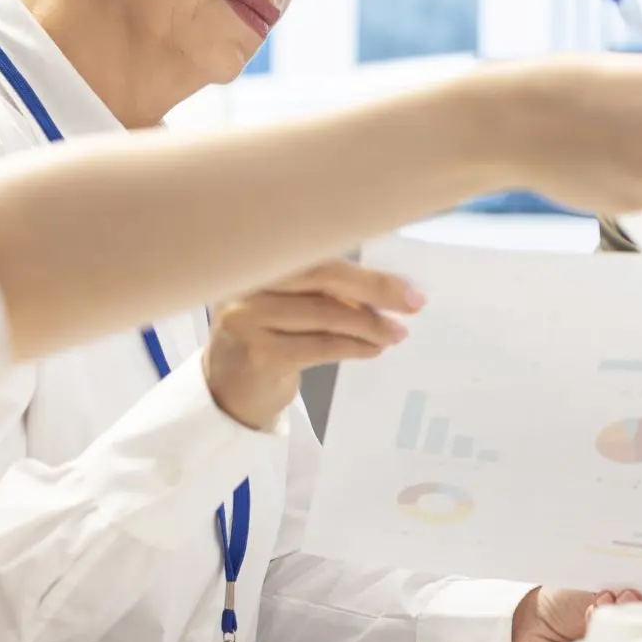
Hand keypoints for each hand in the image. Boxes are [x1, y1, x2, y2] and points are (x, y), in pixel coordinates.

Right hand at [202, 260, 420, 429]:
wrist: (228, 390)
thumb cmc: (268, 333)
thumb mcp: (287, 300)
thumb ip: (324, 285)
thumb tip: (390, 285)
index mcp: (255, 257)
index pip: (316, 251)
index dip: (364, 264)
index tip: (405, 280)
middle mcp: (245, 282)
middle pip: (321, 275)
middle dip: (374, 289)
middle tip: (414, 303)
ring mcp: (247, 318)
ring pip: (325, 314)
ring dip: (370, 324)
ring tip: (396, 333)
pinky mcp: (259, 354)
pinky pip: (321, 346)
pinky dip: (355, 347)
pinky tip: (374, 349)